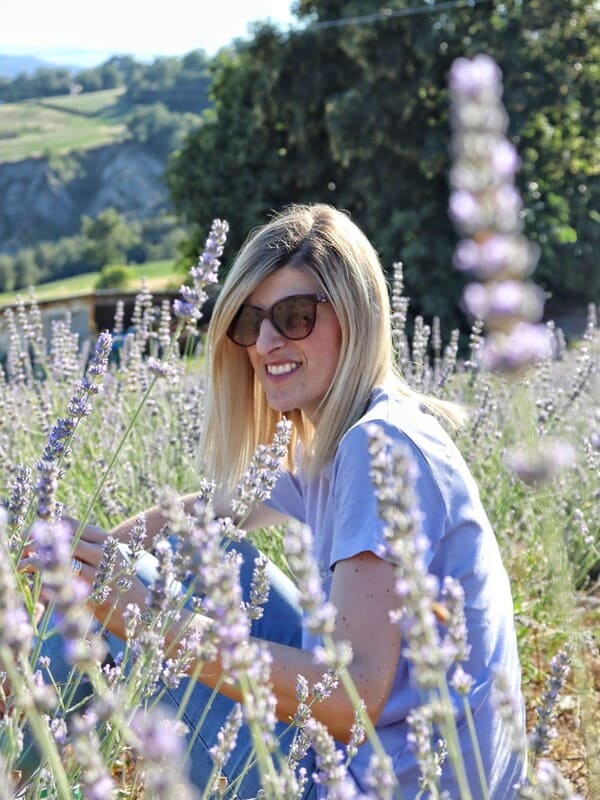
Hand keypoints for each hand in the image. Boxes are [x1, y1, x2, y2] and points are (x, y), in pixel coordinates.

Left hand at [20, 517, 150, 641]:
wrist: (151, 616)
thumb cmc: (130, 591)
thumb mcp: (117, 564)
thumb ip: (94, 554)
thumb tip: (65, 546)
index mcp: (110, 543)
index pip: (76, 524)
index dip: (51, 526)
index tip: (33, 531)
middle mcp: (107, 555)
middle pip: (67, 541)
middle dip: (41, 544)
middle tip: (22, 550)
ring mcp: (104, 575)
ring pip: (64, 563)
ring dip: (39, 564)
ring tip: (23, 566)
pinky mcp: (99, 598)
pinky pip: (67, 590)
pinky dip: (49, 589)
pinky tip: (38, 591)